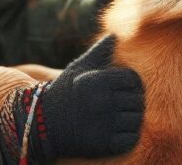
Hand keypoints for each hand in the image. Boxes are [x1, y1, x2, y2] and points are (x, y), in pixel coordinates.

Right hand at [0, 35, 144, 163]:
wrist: (43, 124)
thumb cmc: (64, 92)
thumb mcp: (78, 68)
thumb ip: (100, 52)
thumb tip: (114, 35)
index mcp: (97, 81)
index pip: (133, 79)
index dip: (132, 82)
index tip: (124, 88)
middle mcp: (101, 102)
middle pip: (137, 100)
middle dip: (131, 101)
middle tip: (120, 104)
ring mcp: (104, 125)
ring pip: (137, 119)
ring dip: (131, 118)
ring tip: (118, 117)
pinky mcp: (105, 145)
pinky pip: (132, 138)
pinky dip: (129, 135)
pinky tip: (116, 131)